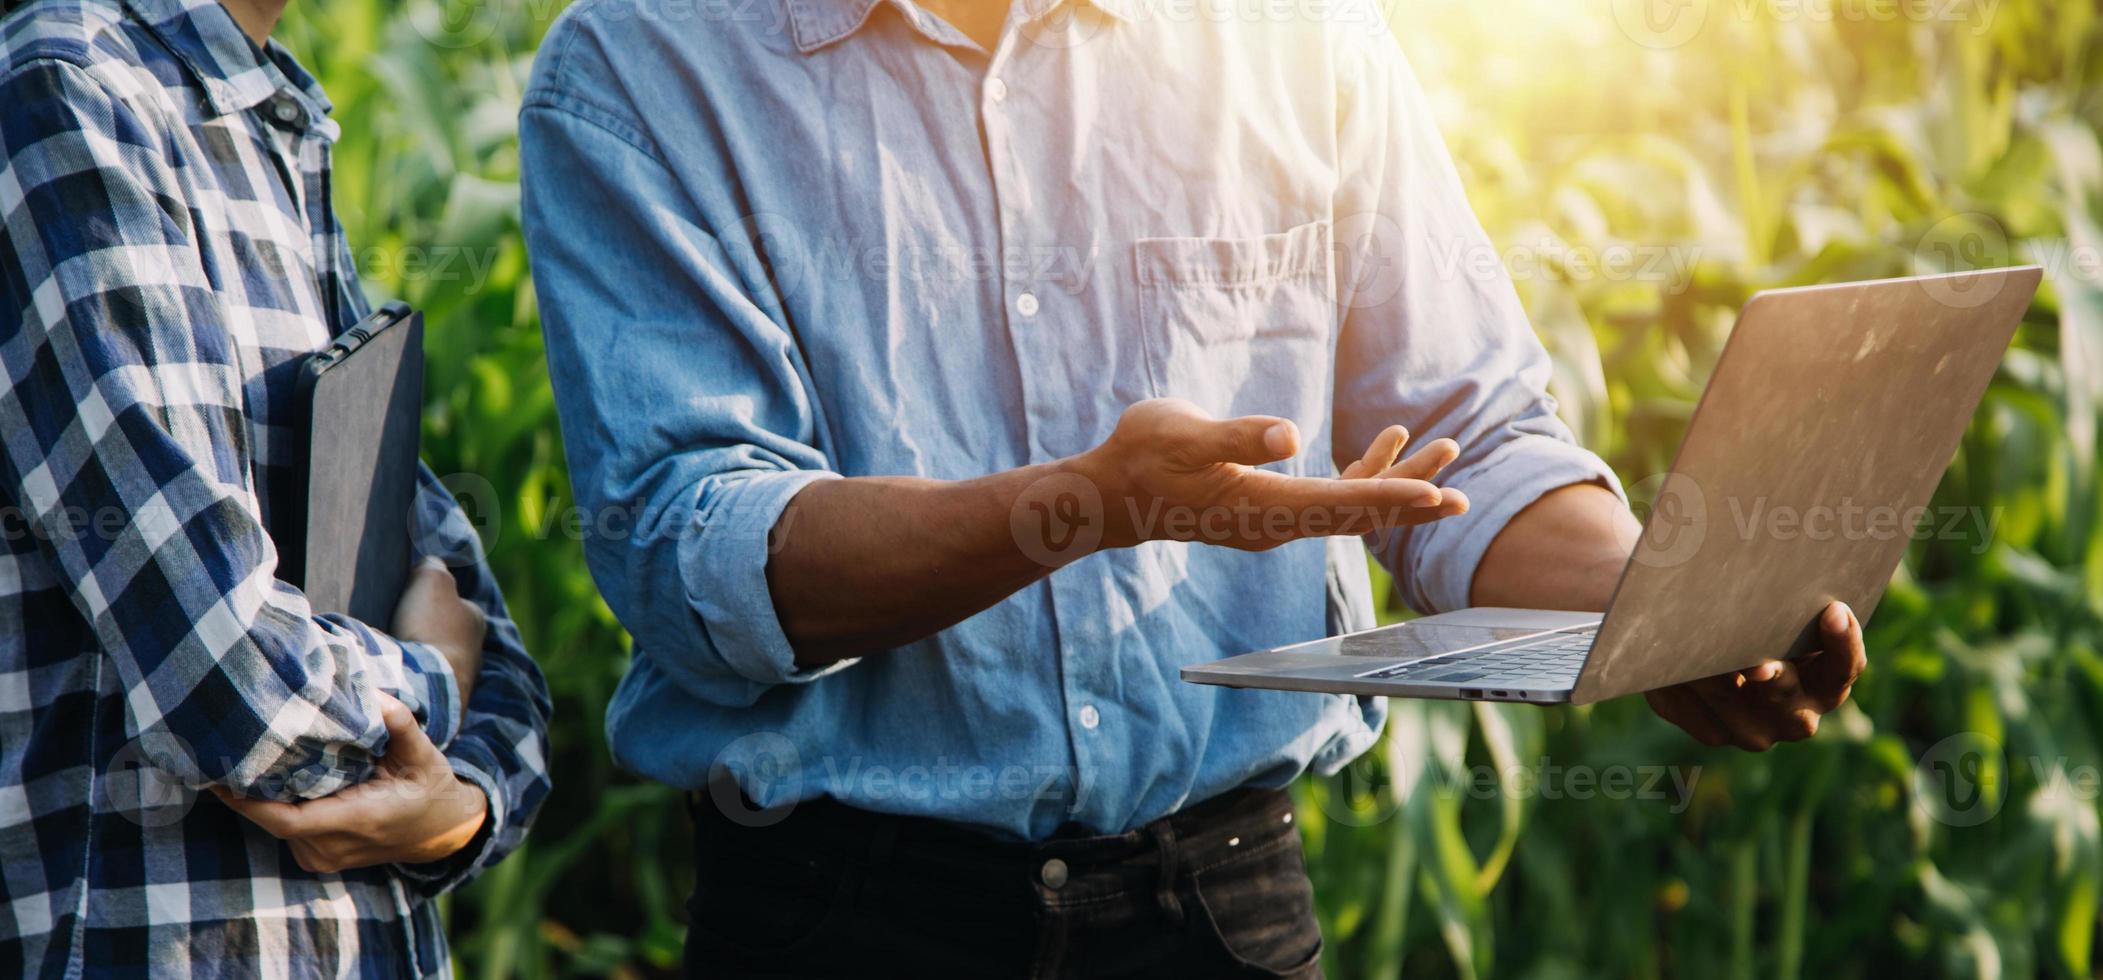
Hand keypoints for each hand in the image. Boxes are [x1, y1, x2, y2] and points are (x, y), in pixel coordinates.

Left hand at [213, 693, 488, 871]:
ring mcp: (323, 857)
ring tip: (244, 758)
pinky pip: (285, 831)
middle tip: (224, 750)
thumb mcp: (424, 755)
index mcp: (357, 820)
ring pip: (275, 825)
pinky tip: (271, 778)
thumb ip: (401, 726)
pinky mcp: (317, 858)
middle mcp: (333, 846)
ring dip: (261, 797)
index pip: (287, 819)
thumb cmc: (431, 790)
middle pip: (272, 819)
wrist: (443, 833)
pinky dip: (276, 806)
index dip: (247, 803)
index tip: (219, 777)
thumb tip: (375, 695)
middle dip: (248, 789)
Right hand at [392, 557, 484, 703]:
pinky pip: (427, 684)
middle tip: (399, 631)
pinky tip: (399, 677)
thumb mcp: (431, 580)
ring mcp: (462, 680)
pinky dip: (414, 679)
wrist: (428, 683)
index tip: (409, 605)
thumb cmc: (431, 627)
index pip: (455, 604)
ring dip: (417, 658)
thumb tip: (432, 562)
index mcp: (476, 620)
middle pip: (445, 634)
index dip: (430, 602)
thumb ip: (433, 566)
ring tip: (396, 656)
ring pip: (435, 661)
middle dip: (424, 632)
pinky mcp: (446, 704)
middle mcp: (476, 650)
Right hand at [1070, 398, 1469, 551]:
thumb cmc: (1142, 456)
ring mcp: (1273, 521)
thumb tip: (1290, 437)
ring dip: (1397, 484)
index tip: (1438, 495)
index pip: (1341, 505)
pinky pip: (1329, 499)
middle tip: (1464, 497)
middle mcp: (1276, 524)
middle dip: (1412, 502)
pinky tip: (1385, 443)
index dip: (1393, 498)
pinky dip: (1363, 476)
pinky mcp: (1268, 509)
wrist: (1111, 494)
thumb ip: (1236, 436)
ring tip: (1445, 452)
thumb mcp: (1182, 434)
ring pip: (1350, 507)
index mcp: (1262, 506)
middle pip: (1359, 516)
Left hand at [1644, 601, 1865, 750]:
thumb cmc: (1758, 619)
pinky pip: (1689, 703)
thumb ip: (1783, 603)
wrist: (1702, 646)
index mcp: (1825, 686)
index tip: (1834, 609)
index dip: (1842, 643)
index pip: (1844, 669)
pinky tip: (1668, 653)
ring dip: (1707, 665)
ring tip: (1690, 635)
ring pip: (1725, 694)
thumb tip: (1773, 565)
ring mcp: (1750, 731)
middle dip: (1773, 678)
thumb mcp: (1775, 613)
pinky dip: (1678, 674)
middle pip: (1786, 698)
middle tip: (1759, 664)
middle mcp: (1793, 718)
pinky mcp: (1709, 731)